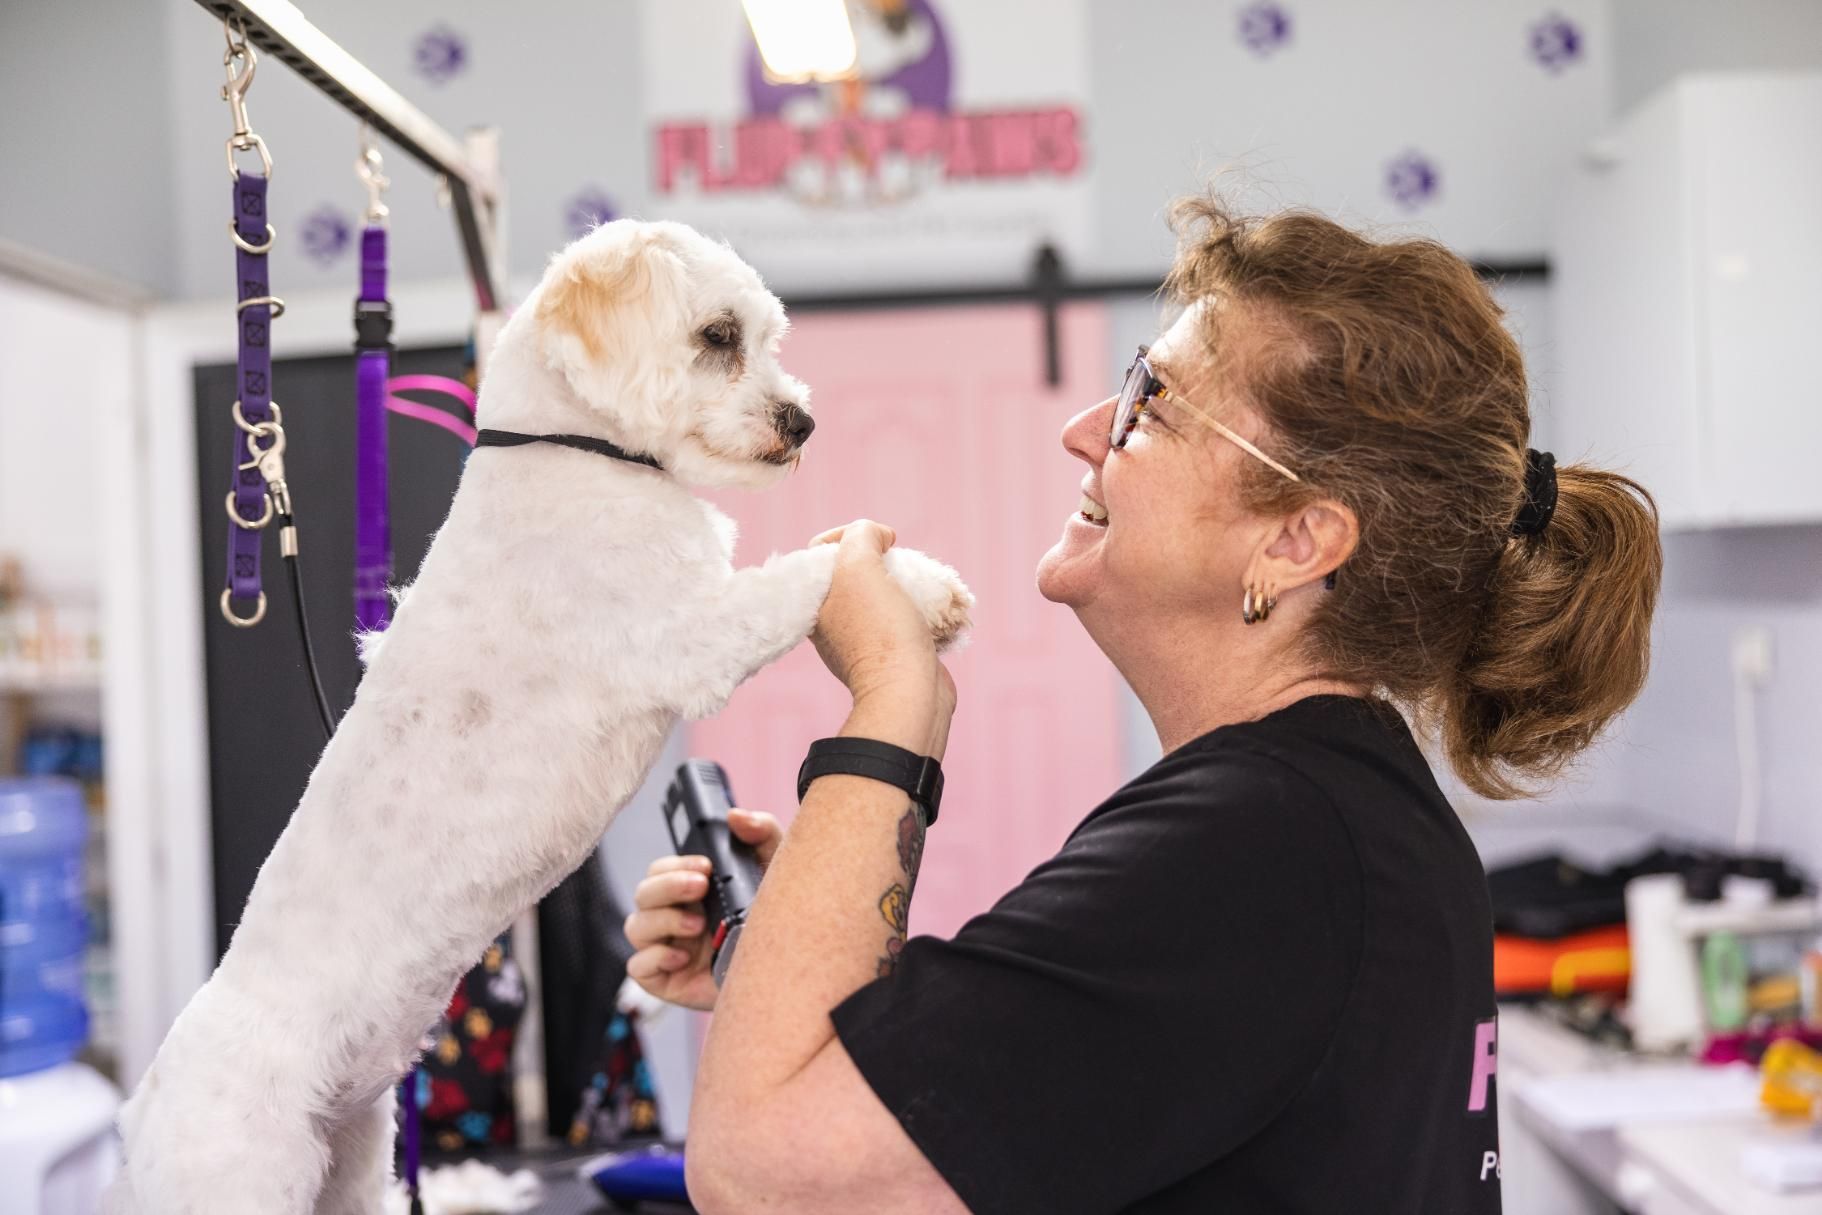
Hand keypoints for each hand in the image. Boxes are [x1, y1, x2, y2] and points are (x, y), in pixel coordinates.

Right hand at [624, 808, 782, 1011]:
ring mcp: (666, 949)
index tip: (705, 866)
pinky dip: (655, 958)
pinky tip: (683, 957)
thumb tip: (735, 816)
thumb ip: (761, 834)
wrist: (787, 975)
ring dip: (663, 921)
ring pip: (635, 927)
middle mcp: (672, 917)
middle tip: (700, 886)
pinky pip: (638, 967)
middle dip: (668, 887)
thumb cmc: (774, 920)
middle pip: (643, 893)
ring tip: (698, 924)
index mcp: (689, 891)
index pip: (660, 869)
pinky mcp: (665, 981)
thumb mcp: (775, 871)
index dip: (675, 865)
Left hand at [809, 520, 952, 751]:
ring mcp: (866, 639)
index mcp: (815, 604)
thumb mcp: (858, 567)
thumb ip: (860, 536)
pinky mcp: (896, 653)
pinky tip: (939, 610)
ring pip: (887, 594)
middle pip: (857, 571)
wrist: (909, 692)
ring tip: (926, 585)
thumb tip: (878, 535)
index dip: (848, 534)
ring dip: (910, 583)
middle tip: (900, 561)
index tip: (879, 540)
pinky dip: (925, 610)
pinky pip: (908, 619)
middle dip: (884, 560)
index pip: (820, 552)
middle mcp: (835, 622)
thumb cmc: (881, 631)